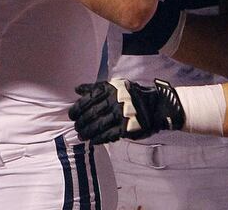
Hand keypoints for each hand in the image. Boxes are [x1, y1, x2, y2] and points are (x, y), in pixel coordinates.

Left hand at [68, 79, 184, 143]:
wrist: (156, 106)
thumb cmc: (132, 95)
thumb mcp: (116, 86)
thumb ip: (96, 88)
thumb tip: (77, 89)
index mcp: (111, 90)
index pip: (88, 100)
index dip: (77, 108)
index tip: (72, 115)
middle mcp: (115, 101)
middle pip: (91, 114)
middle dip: (81, 122)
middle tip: (76, 127)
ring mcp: (121, 115)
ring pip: (98, 125)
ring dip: (87, 132)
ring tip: (82, 136)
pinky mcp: (127, 127)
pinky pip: (109, 135)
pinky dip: (99, 139)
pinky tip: (93, 141)